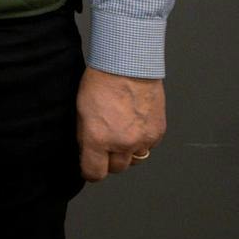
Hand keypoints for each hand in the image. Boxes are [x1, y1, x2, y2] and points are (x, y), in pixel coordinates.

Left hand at [77, 68, 165, 182]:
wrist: (128, 66)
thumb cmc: (100, 82)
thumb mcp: (80, 110)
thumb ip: (85, 135)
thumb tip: (87, 150)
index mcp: (98, 139)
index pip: (94, 172)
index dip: (90, 172)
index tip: (89, 168)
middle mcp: (122, 143)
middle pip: (117, 168)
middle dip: (108, 161)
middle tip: (104, 148)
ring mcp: (143, 139)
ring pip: (135, 160)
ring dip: (127, 153)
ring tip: (120, 135)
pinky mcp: (157, 133)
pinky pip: (149, 146)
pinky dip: (142, 141)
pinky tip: (134, 126)